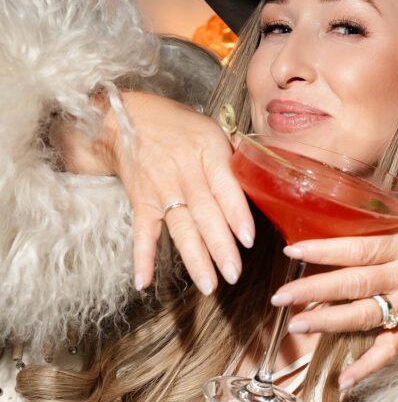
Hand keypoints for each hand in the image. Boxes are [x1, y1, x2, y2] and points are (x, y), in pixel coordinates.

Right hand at [51, 90, 254, 294]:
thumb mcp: (212, 131)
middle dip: (220, 246)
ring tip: (208, 284)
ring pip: (180, 227)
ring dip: (194, 258)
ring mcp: (160, 187)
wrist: (126, 117)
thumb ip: (236, 161)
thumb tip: (267, 187)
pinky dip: (142, 257)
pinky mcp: (141, 200)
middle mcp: (183, 170)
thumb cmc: (179, 126)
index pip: (224, 186)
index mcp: (207, 151)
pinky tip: (144, 281)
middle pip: (204, 213)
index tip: (248, 239)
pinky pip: (142, 231)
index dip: (236, 214)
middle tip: (233, 274)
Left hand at [271, 223, 397, 388]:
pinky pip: (387, 351)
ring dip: (328, 322)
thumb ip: (381, 237)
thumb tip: (333, 241)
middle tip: (281, 296)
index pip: (359, 249)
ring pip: (364, 315)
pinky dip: (366, 367)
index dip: (324, 250)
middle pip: (354, 283)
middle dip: (314, 290)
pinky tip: (343, 379)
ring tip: (297, 324)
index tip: (293, 252)